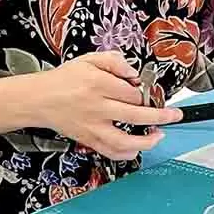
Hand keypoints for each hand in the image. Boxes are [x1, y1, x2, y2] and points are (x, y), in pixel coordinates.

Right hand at [30, 52, 180, 160]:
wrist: (39, 99)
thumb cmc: (64, 80)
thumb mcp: (88, 59)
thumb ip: (114, 61)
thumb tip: (133, 73)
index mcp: (97, 84)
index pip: (132, 91)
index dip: (146, 92)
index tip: (149, 93)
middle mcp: (96, 107)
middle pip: (135, 114)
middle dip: (160, 116)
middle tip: (174, 115)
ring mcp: (92, 126)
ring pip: (124, 140)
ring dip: (146, 141)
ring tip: (159, 135)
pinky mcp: (88, 139)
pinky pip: (110, 152)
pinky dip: (127, 153)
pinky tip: (137, 148)